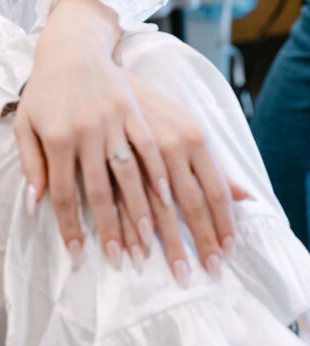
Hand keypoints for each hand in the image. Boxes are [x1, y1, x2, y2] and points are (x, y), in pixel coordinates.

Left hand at [14, 0, 168, 270]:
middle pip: (100, 193)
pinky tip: (168, 199)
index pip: (64, 195)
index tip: (80, 257)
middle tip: (123, 262)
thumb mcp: (26, 124)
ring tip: (151, 243)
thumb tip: (34, 202)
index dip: (70, 228)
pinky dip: (158, 174)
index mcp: (56, 139)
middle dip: (111, 232)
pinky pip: (148, 147)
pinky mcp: (131, 111)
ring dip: (141, 212)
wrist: (69, 46)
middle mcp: (85, 133)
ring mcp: (112, 121)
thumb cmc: (44, 89)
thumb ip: (30, 163)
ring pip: (129, 175)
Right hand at [124, 71, 249, 284]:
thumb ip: (216, 165)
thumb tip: (246, 199)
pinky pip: (120, 198)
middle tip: (201, 274)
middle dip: (196, 242)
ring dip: (161, 242)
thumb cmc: (150, 106)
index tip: (226, 253)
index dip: (222, 224)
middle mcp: (169, 144)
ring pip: (153, 205)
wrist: (99, 71)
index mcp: (193, 137)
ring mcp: (138, 150)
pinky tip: (130, 248)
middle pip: (188, 203)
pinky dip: (126, 226)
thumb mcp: (189, 127)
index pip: (215, 189)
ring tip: (169, 271)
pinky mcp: (106, 155)